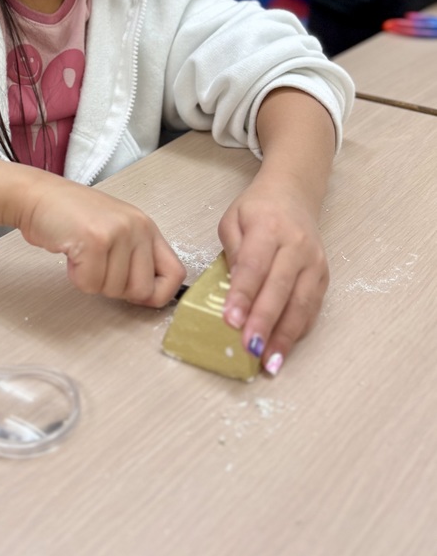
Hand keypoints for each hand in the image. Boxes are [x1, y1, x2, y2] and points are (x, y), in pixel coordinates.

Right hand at [16, 178, 184, 307]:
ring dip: (91, 280)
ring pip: (113, 289)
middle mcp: (138, 227)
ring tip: (82, 254)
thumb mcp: (116, 230)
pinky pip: (90, 283)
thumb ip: (135, 258)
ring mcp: (117, 232)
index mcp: (147, 227)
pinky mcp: (94, 240)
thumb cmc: (72, 216)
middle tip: (98, 267)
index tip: (135, 295)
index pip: (175, 274)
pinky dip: (76, 277)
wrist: (38, 196)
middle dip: (115, 289)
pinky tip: (71, 254)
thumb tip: (148, 297)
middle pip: (142, 290)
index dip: (157, 294)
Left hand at [217, 173, 328, 374]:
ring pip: (301, 304)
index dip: (243, 295)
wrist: (295, 193)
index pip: (254, 266)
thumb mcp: (233, 220)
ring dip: (284, 336)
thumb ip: (233, 252)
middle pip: (280, 289)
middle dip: (264, 322)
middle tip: (249, 348)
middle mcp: (297, 246)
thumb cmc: (258, 209)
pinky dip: (297, 331)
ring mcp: (315, 262)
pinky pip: (312, 308)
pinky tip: (283, 349)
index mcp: (269, 228)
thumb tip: (235, 290)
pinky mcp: (324, 276)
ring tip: (268, 362)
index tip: (230, 321)